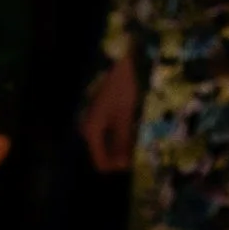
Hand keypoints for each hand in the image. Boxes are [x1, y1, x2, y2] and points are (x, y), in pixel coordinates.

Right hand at [80, 51, 137, 173]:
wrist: (114, 62)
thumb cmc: (120, 88)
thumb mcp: (125, 116)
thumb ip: (123, 141)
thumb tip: (122, 166)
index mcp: (91, 132)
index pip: (101, 162)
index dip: (118, 166)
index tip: (136, 163)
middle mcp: (88, 129)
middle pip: (103, 153)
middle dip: (121, 156)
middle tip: (140, 153)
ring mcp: (93, 122)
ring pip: (107, 143)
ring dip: (122, 146)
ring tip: (139, 143)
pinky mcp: (100, 115)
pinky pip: (109, 133)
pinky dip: (121, 135)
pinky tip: (133, 131)